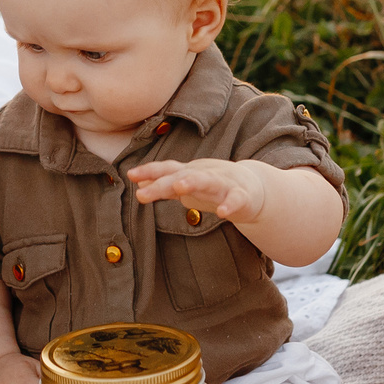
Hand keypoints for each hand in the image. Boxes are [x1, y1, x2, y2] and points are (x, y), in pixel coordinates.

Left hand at [130, 157, 267, 223]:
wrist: (253, 188)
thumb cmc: (214, 185)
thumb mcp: (187, 183)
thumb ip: (164, 184)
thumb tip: (137, 182)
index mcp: (190, 173)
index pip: (167, 170)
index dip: (149, 171)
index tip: (130, 174)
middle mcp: (205, 175)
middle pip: (181, 176)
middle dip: (163, 182)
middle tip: (143, 190)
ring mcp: (224, 184)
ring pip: (208, 181)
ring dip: (193, 182)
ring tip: (179, 187)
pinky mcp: (243, 196)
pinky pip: (236, 200)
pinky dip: (230, 205)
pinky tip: (222, 213)